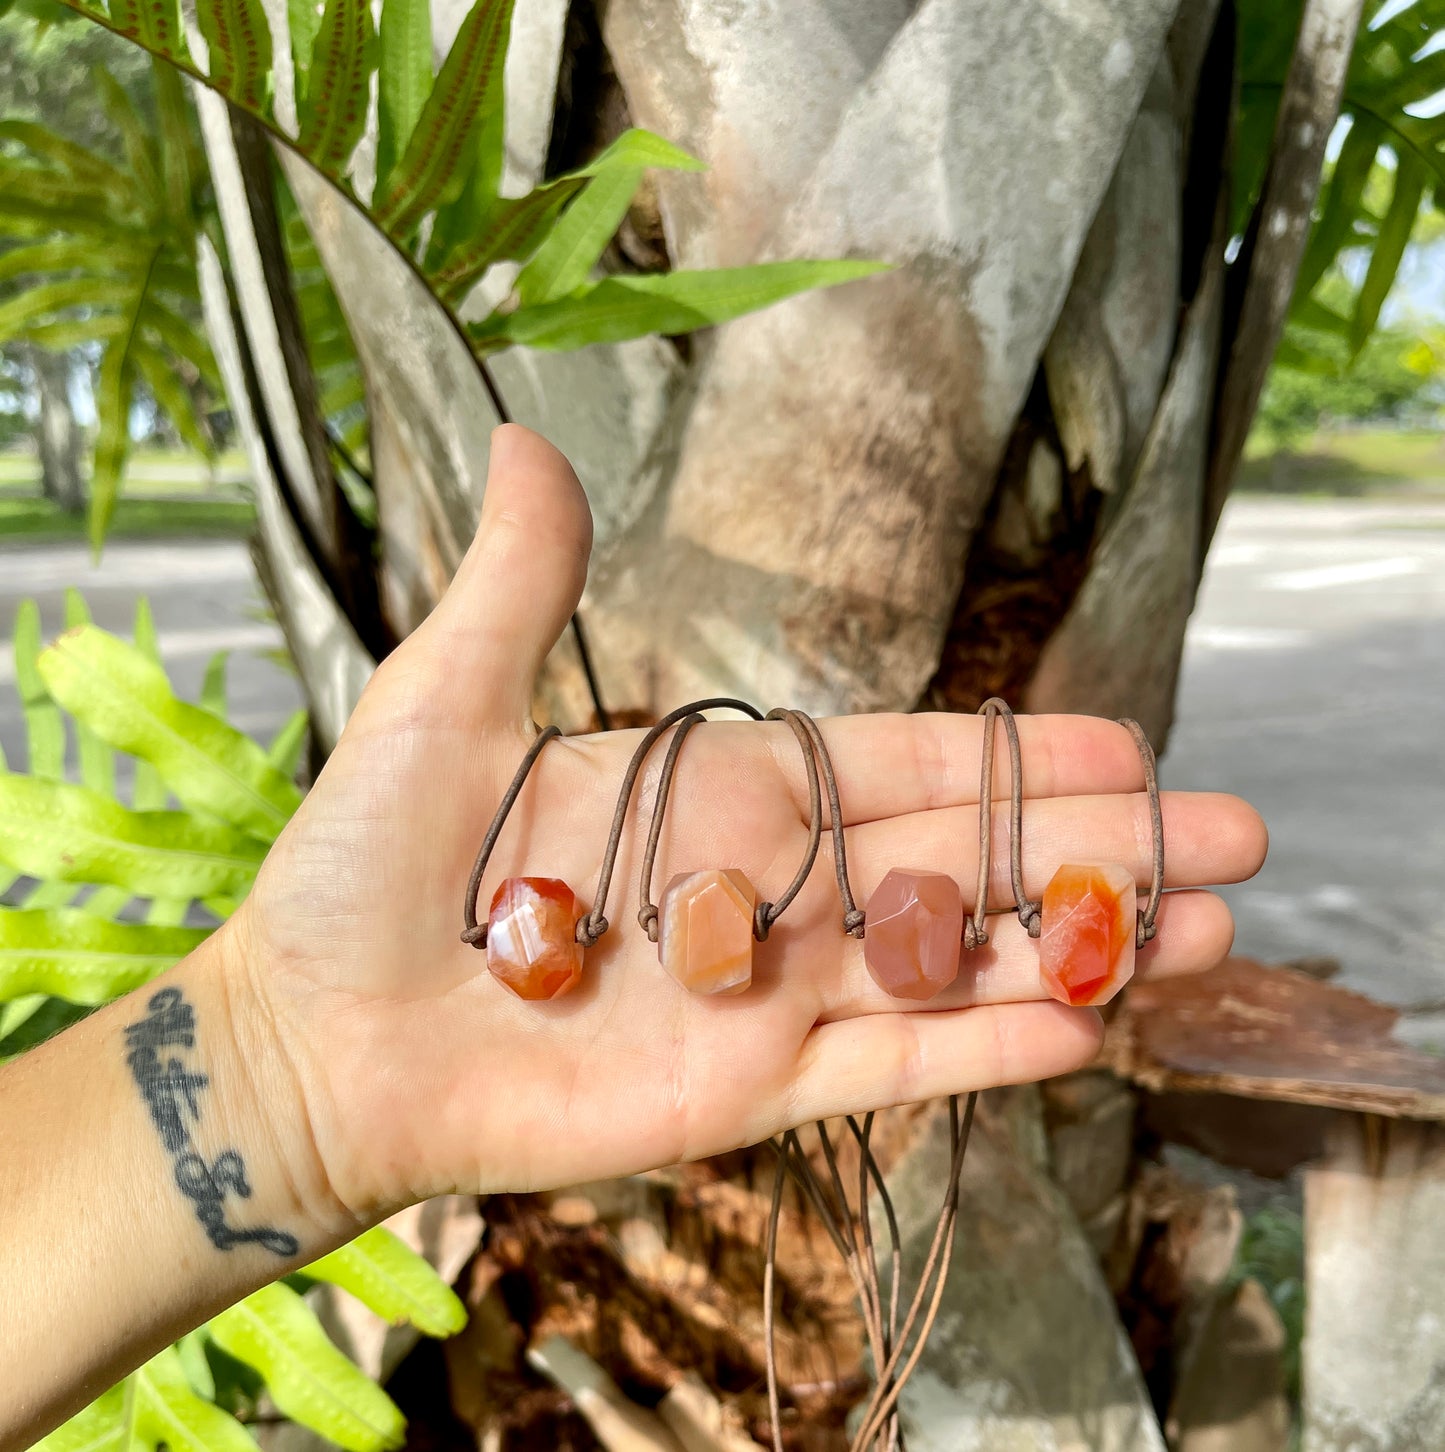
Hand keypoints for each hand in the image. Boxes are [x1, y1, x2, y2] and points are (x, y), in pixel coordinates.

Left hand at [227, 425, 1266, 1226]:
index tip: (1123, 742)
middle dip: (1095, 846)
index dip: (1012, 755)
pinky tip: (1082, 1023)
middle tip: (1232, 835)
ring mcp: (768, 995)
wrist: (319, 1035)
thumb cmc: (369, 870)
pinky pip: (888, 1070)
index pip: (902, 766)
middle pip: (962, 859)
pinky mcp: (746, 1093)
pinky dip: (981, 1048)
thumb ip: (521, 582)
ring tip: (1206, 930)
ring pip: (952, 963)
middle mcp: (770, 889)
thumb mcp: (447, 700)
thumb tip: (526, 438)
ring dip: (1076, 945)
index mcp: (724, 794)